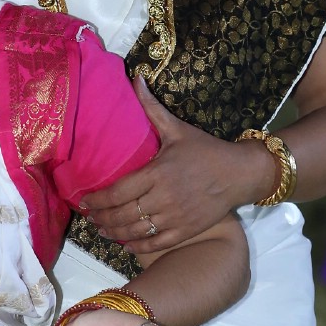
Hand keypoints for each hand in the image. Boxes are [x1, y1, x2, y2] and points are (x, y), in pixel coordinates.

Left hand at [80, 77, 271, 254]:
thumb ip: (152, 108)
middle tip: (91, 218)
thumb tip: (137, 78)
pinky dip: (137, 246)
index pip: (118, 192)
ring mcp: (175, 218)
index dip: (98, 200)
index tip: (85, 201)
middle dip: (102, 219)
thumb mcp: (178, 129)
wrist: (240, 173)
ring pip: (135, 232)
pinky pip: (155, 244)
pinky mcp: (186, 231)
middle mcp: (163, 198)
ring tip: (103, 231)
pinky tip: (125, 243)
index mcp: (158, 173)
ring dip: (114, 234)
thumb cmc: (207, 151)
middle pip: (122, 215)